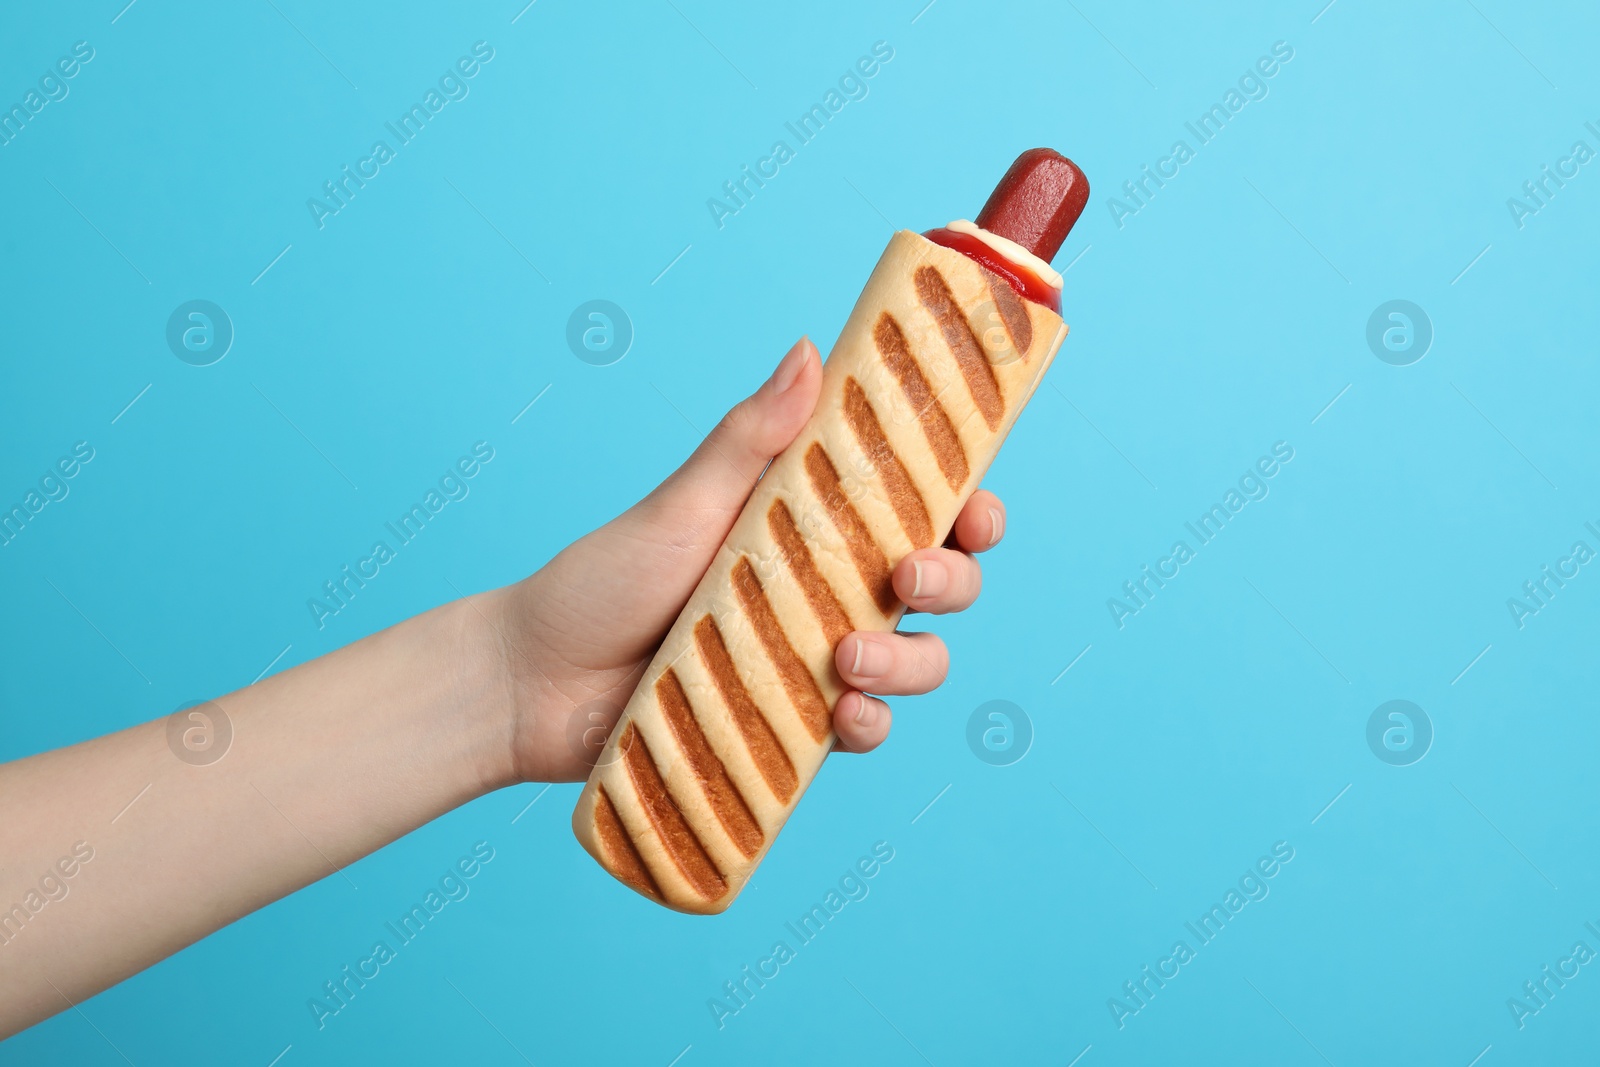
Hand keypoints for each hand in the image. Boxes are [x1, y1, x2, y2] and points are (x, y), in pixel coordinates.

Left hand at [490, 337, 1006, 781]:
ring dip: (910, 662)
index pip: (919, 509)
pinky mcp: (794, 726)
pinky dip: (871, 725)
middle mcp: (828, 590)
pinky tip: (844, 717)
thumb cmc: (604, 579)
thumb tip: (811, 349)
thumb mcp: (682, 504)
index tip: (975, 507)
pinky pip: (864, 730)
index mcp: (814, 525)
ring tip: (847, 659)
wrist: (536, 683)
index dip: (969, 508)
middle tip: (905, 576)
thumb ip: (750, 438)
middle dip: (951, 580)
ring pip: (917, 660)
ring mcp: (816, 660)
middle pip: (942, 585)